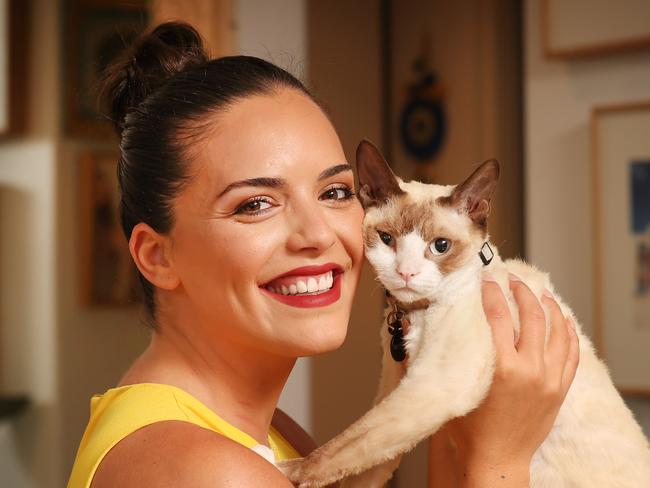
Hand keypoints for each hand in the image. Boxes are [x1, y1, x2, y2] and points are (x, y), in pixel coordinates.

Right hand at [446, 274, 579, 486]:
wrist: (496, 461)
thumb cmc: (468, 428)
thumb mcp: (450, 386)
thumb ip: (434, 353)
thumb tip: (410, 322)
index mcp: (501, 367)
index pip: (498, 315)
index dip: (491, 292)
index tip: (487, 279)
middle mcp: (529, 369)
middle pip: (531, 316)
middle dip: (522, 292)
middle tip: (512, 279)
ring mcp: (549, 379)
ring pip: (557, 331)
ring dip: (549, 306)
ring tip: (540, 292)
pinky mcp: (559, 389)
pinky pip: (571, 353)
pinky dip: (568, 332)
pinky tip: (563, 319)